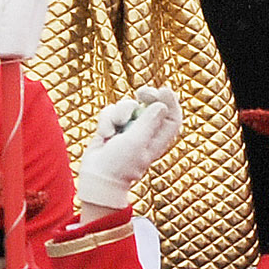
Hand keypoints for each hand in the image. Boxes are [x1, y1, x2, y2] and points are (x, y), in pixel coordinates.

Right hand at [78, 87, 182, 208]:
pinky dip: (106, 120)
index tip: (163, 91)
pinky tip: (104, 135)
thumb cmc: (119, 165)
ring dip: (119, 113)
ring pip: (128, 106)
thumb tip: (161, 105)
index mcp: (158, 139)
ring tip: (112, 131)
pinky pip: (111, 111)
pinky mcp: (112, 126)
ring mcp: (128, 129)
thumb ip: (148, 122)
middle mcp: (145, 132)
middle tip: (142, 93)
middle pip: (152, 104)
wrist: (96, 178)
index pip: (172, 116)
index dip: (171, 102)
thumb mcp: (136, 142)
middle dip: (147, 96)